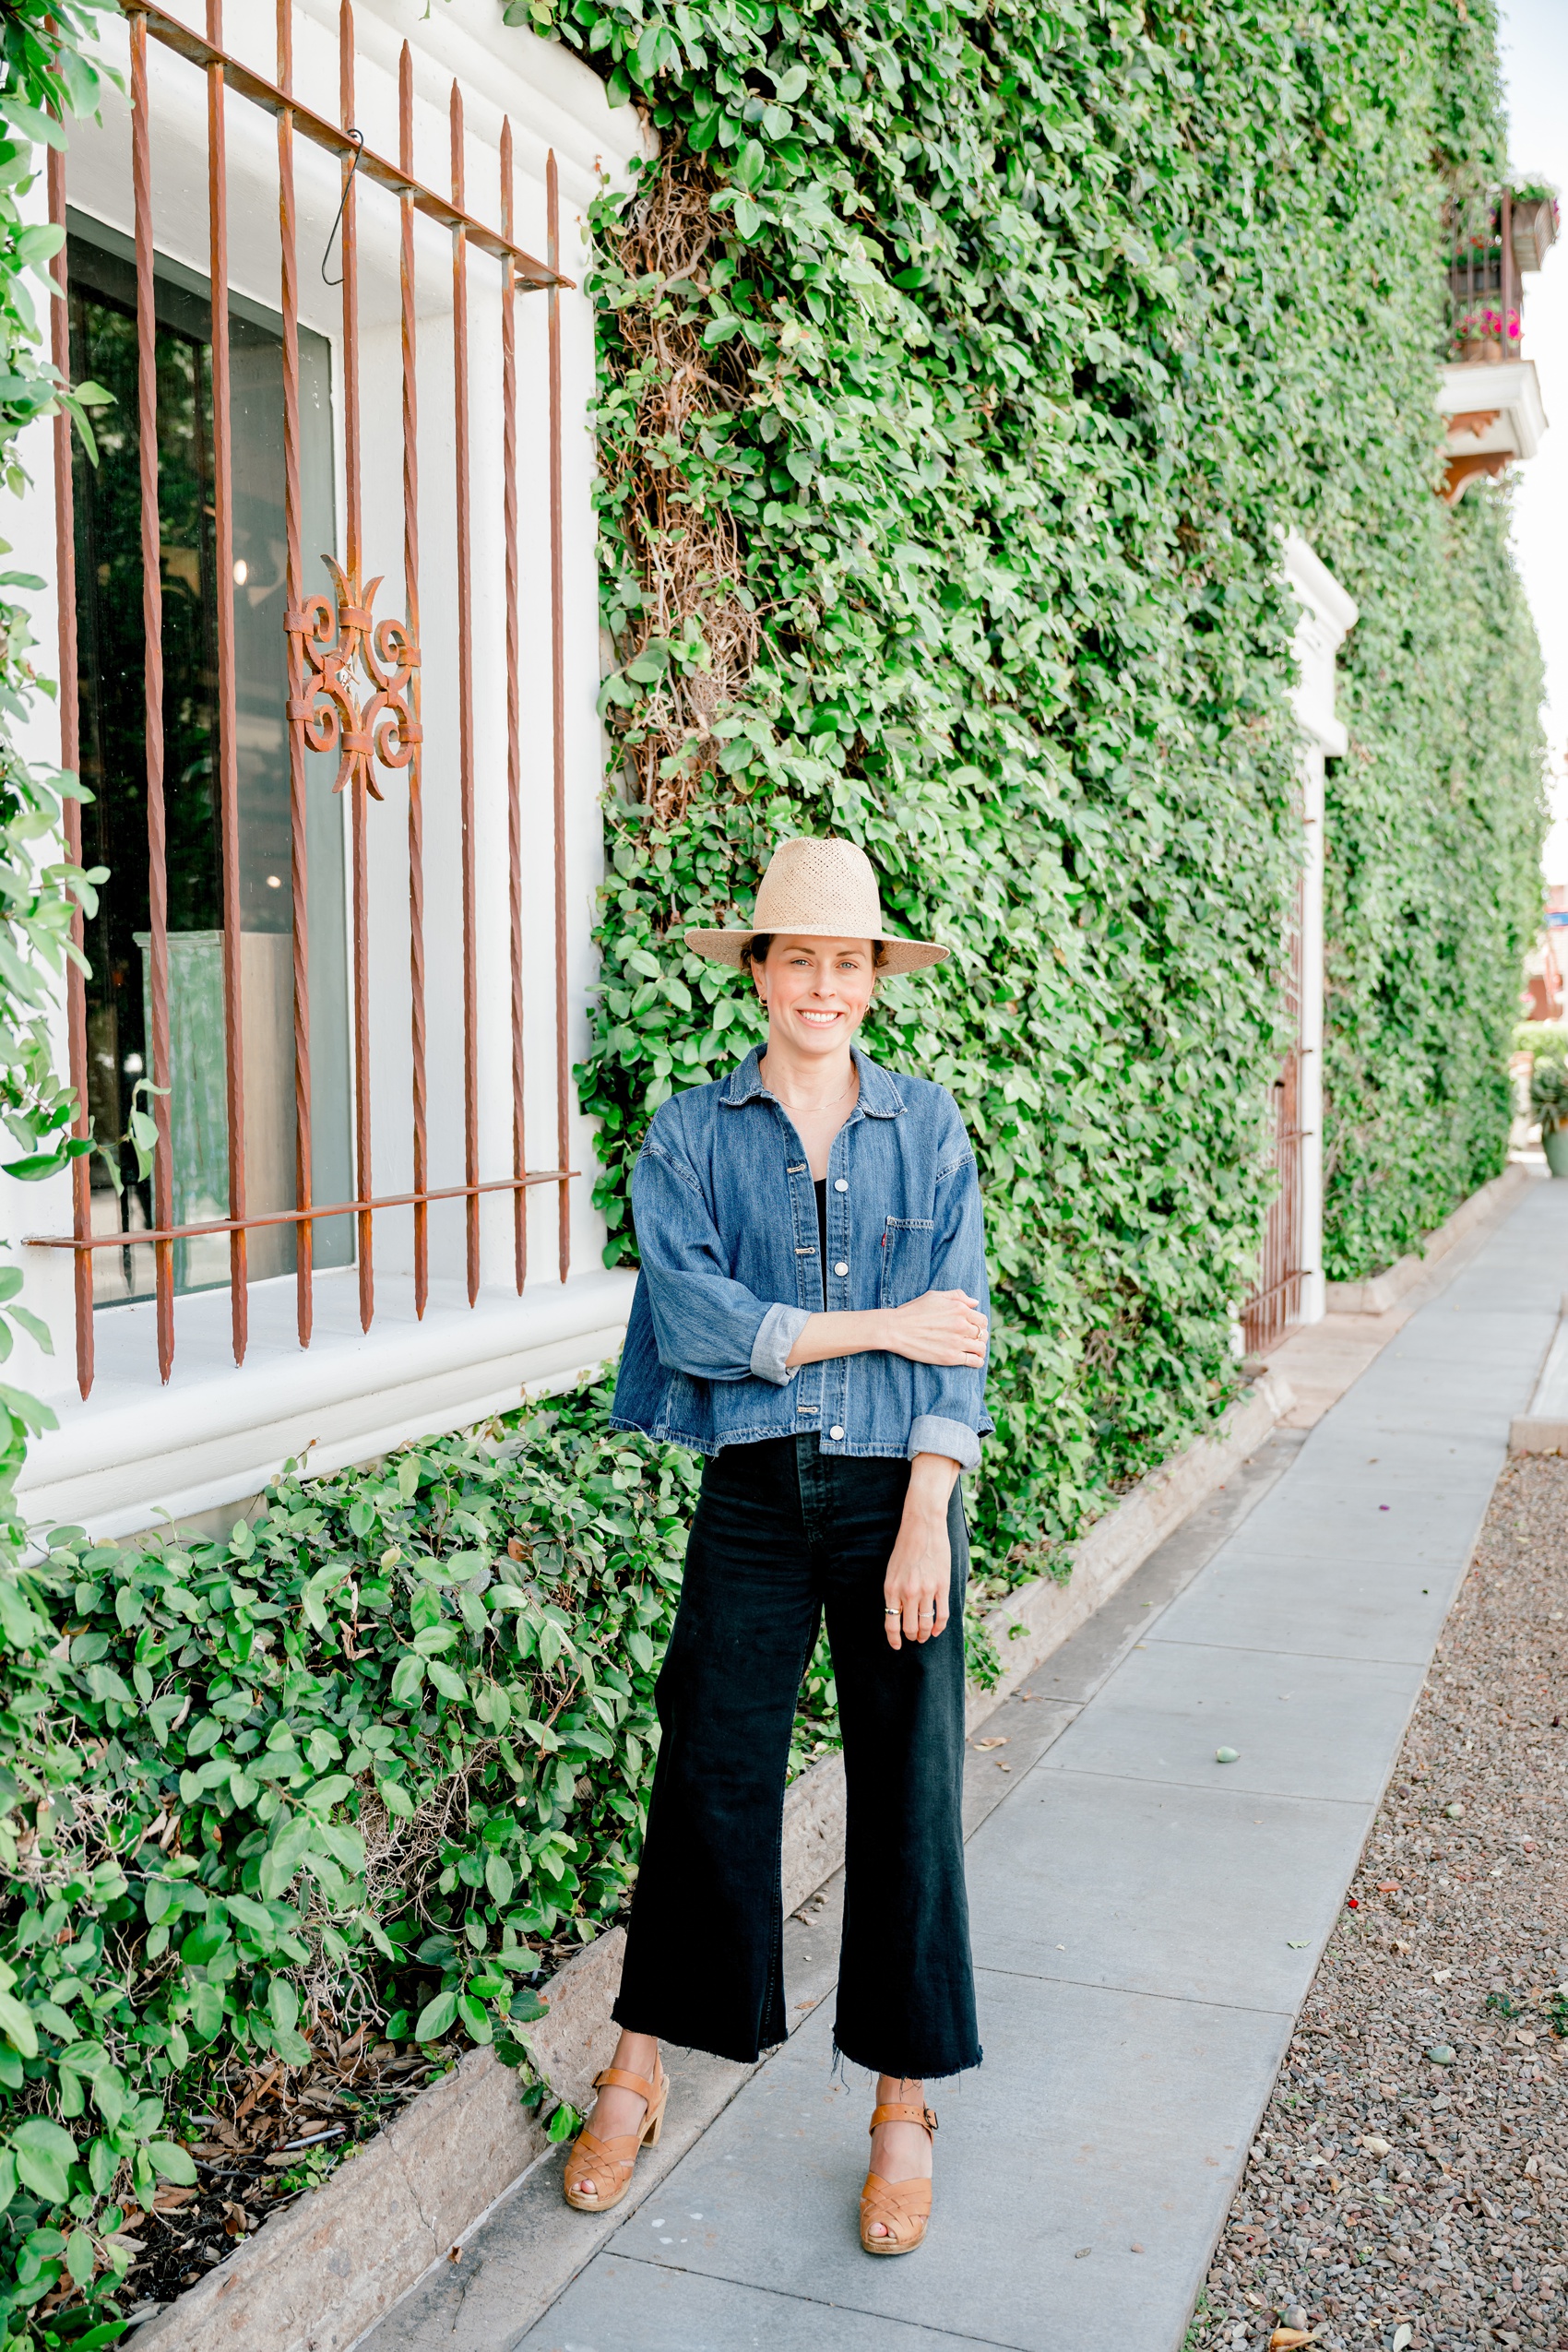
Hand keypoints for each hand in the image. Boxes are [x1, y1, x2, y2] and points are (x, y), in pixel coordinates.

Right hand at [882, 1289, 986, 1367]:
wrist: (896, 1329)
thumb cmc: (913, 1311)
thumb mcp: (935, 1296)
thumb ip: (957, 1296)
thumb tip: (975, 1303)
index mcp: (959, 1309)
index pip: (982, 1319)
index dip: (979, 1324)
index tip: (974, 1328)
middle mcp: (961, 1325)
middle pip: (983, 1334)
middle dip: (980, 1337)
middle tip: (974, 1340)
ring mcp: (957, 1342)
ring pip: (981, 1348)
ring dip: (980, 1349)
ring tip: (975, 1351)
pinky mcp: (950, 1357)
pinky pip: (974, 1361)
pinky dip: (977, 1361)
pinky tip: (974, 1360)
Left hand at [883, 1493, 950, 1648]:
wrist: (922, 1526)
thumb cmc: (905, 1547)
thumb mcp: (892, 1570)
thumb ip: (894, 1592)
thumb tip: (898, 1613)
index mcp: (891, 1589)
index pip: (891, 1623)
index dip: (894, 1639)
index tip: (897, 1646)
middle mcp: (907, 1592)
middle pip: (909, 1627)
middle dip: (910, 1637)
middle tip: (913, 1639)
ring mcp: (926, 1590)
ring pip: (925, 1624)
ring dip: (924, 1634)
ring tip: (924, 1636)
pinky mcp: (942, 1585)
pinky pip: (942, 1614)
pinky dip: (939, 1626)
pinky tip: (936, 1630)